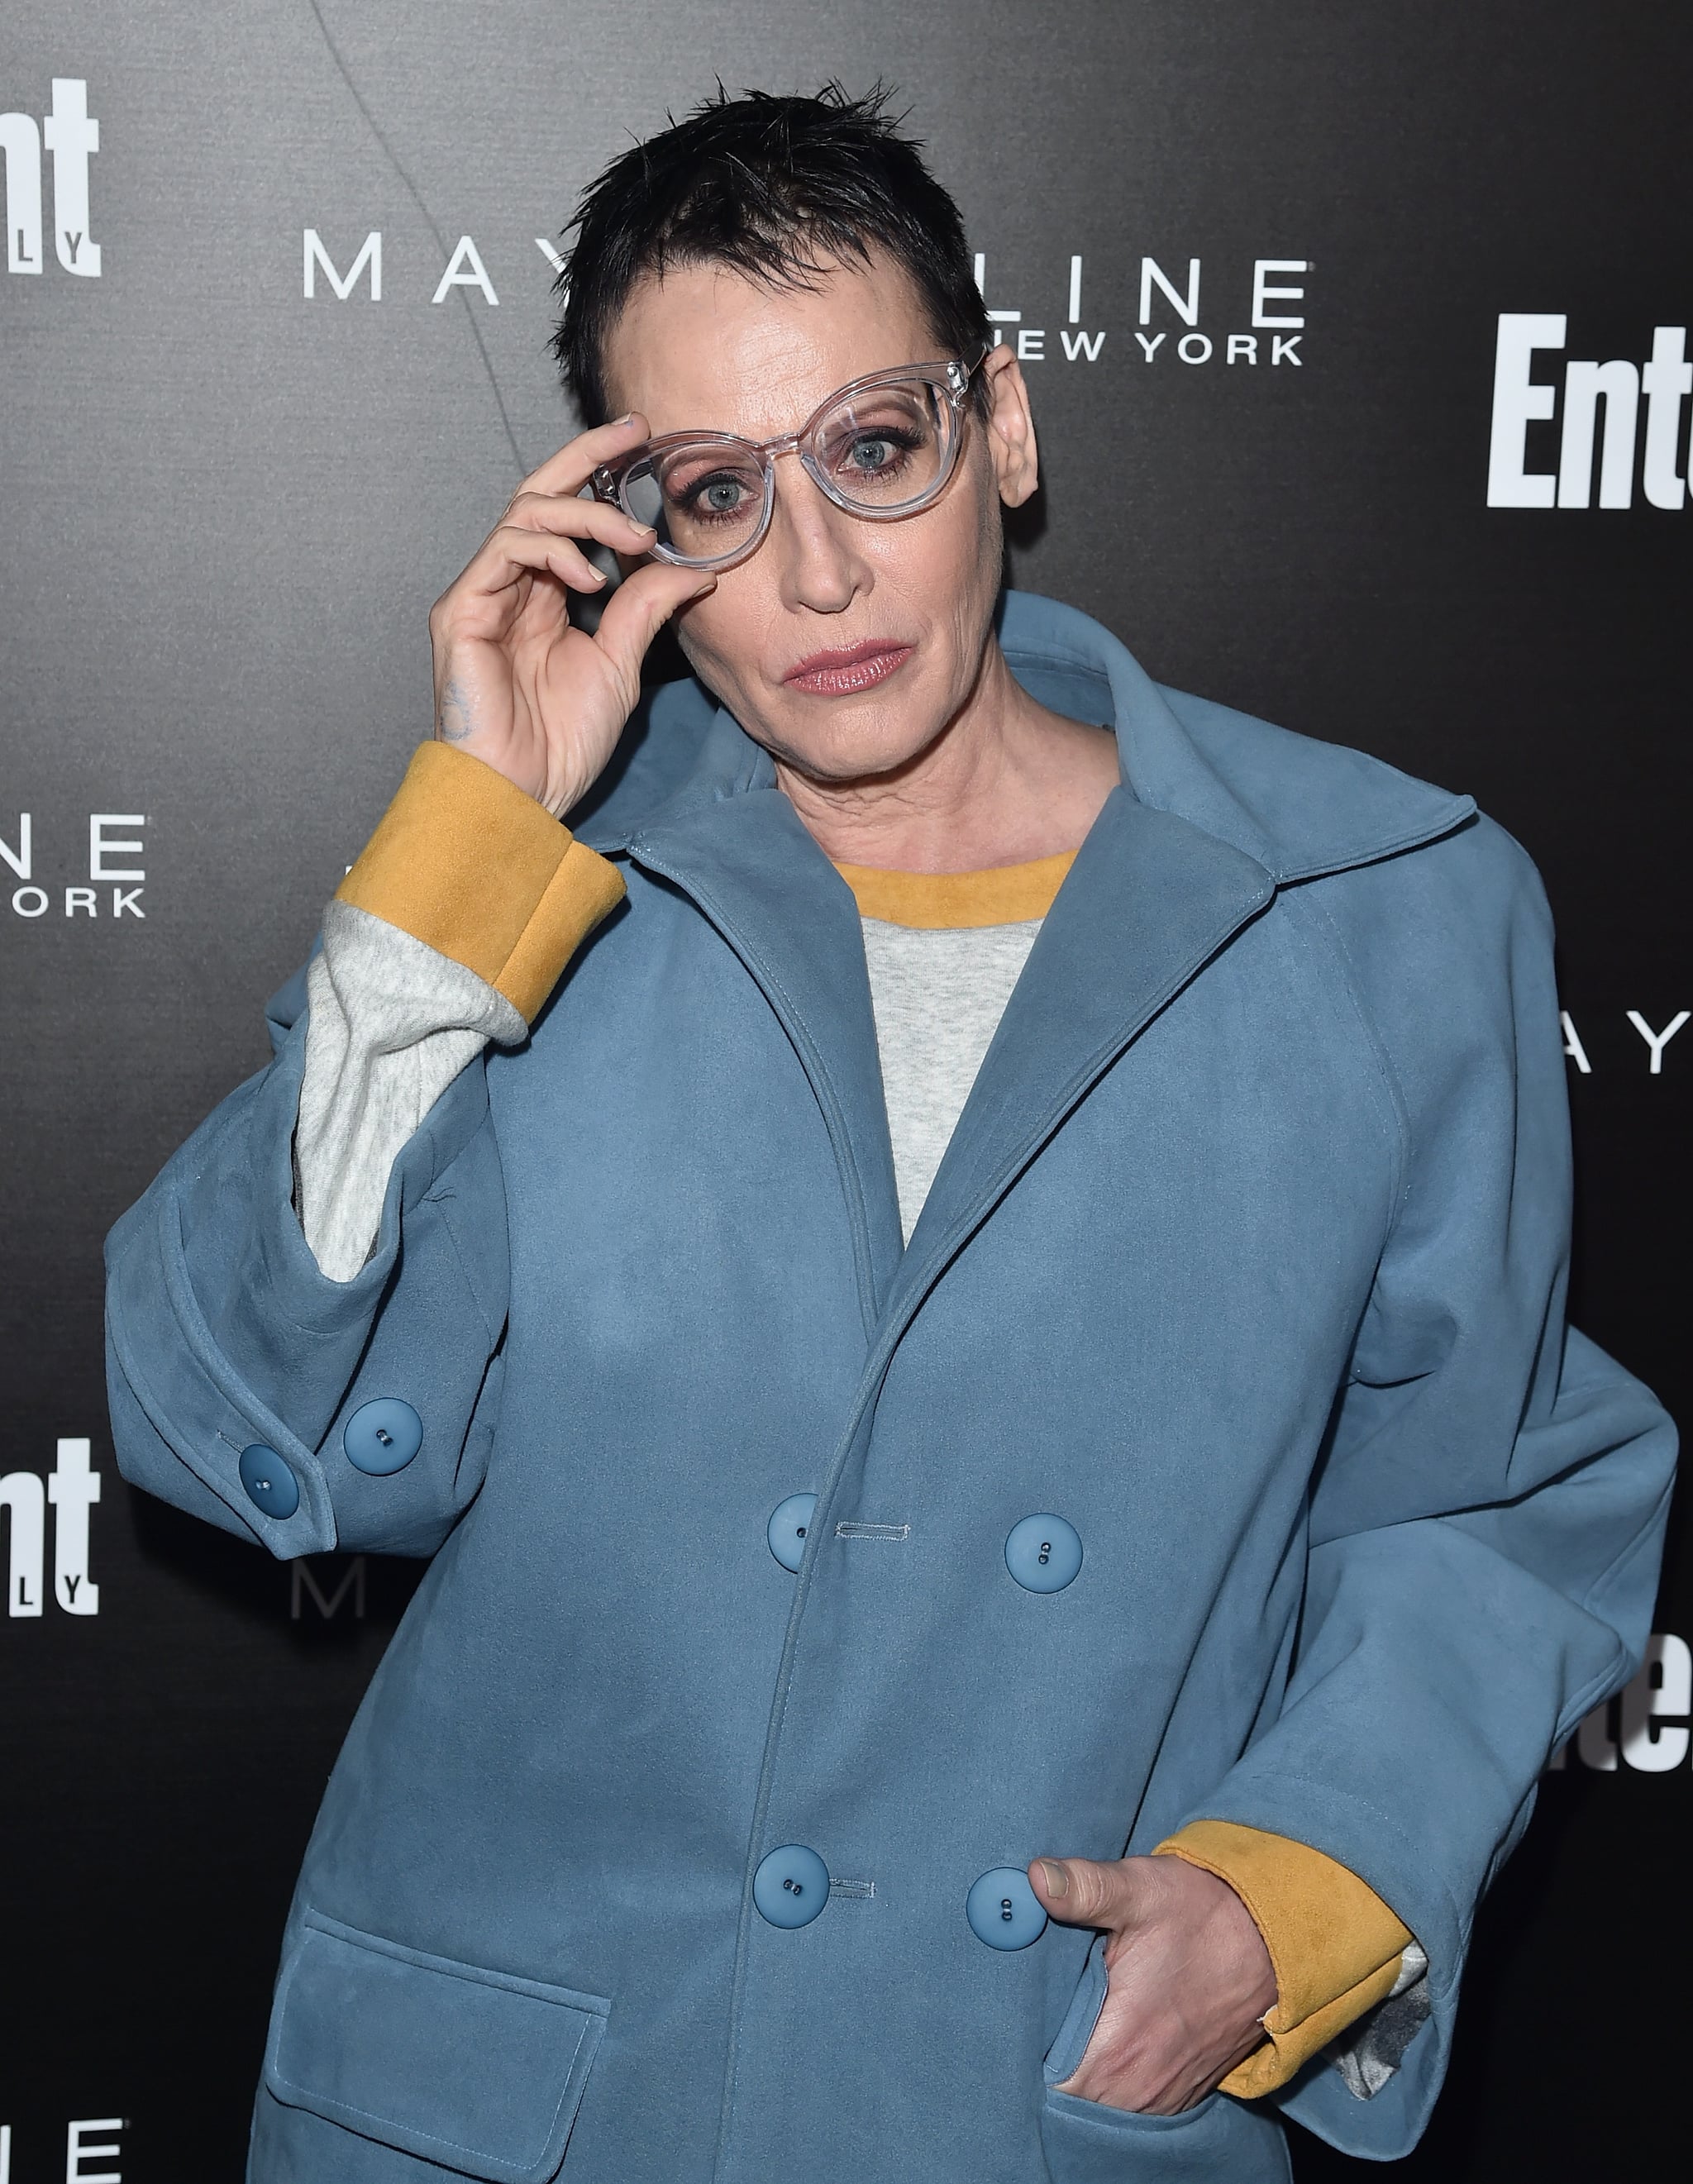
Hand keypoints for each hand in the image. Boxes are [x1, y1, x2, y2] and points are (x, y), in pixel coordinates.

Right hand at [427, 416, 716, 816]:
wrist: (523, 794)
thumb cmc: (561, 741)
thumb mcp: (620, 665)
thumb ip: (644, 611)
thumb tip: (692, 572)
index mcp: (543, 596)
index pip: (568, 516)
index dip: (599, 474)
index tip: (643, 441)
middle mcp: (509, 586)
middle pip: (539, 494)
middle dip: (586, 457)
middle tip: (635, 434)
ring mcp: (481, 595)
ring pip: (525, 514)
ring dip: (586, 517)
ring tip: (633, 541)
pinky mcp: (460, 611)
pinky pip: (504, 550)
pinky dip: (553, 552)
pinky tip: (590, 578)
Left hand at [1029, 1853, 1277, 2115]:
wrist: (1274, 1940)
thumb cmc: (1206, 1913)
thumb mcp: (1143, 1888)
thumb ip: (1085, 1887)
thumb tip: (1035, 1877)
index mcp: (1120, 2044)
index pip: (1048, 2081)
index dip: (1026, 2049)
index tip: (1016, 2012)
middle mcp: (1140, 2085)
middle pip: (1067, 2094)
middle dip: (1048, 2055)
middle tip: (1039, 2007)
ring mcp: (1163, 2095)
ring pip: (1098, 2101)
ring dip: (1080, 2067)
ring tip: (1070, 2017)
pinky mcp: (1179, 2091)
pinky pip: (1128, 2100)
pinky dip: (1110, 2076)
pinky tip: (1103, 2031)